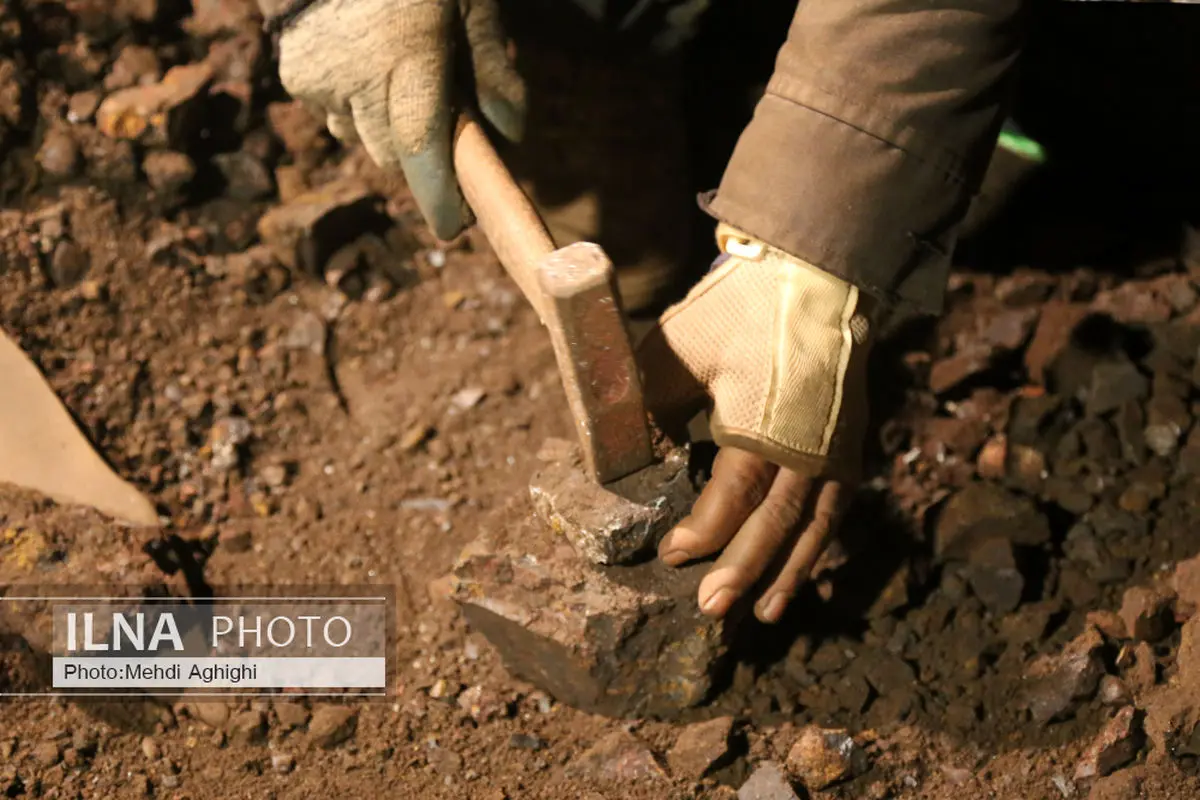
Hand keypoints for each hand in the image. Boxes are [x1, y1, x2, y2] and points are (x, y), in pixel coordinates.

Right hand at [277, 0, 524, 238]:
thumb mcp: (469, 2)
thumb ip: (492, 66)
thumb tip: (510, 134)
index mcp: (408, 52)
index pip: (421, 146)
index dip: (439, 196)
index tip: (456, 225)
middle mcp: (359, 75)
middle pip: (395, 156)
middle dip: (421, 153)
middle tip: (443, 122)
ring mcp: (322, 79)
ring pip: (363, 140)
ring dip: (384, 128)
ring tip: (398, 78)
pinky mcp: (297, 78)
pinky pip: (334, 116)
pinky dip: (353, 105)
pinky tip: (363, 62)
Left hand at [638, 224, 874, 622]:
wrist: (817, 274)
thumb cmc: (740, 308)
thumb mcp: (678, 346)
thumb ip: (650, 402)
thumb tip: (628, 451)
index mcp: (763, 424)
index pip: (731, 498)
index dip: (701, 533)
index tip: (671, 554)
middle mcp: (807, 447)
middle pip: (776, 526)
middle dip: (744, 574)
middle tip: (714, 611)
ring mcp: (835, 448)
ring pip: (814, 527)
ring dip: (788, 573)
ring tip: (766, 616)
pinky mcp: (849, 443)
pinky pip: (836, 508)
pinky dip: (817, 544)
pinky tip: (802, 568)